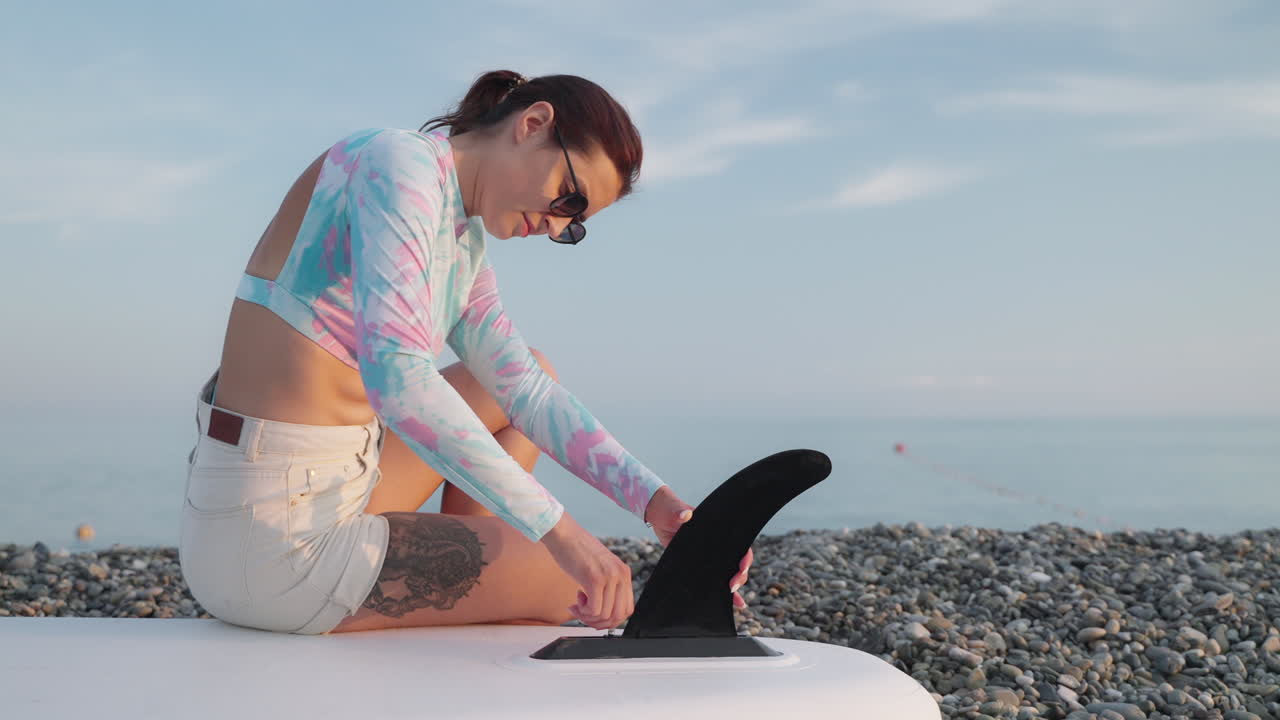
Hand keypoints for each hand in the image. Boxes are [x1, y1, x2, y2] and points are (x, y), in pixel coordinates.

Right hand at [540, 511, 632, 628]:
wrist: (564, 534)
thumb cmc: (577, 551)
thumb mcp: (601, 568)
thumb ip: (608, 585)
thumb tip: (606, 613)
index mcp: (624, 572)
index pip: (628, 609)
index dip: (611, 619)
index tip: (596, 616)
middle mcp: (620, 574)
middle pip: (618, 616)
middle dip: (599, 622)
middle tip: (585, 615)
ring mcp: (609, 577)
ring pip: (605, 615)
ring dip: (587, 617)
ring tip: (577, 605)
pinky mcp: (594, 579)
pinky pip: (594, 610)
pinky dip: (583, 612)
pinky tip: (575, 601)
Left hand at [643, 486, 754, 609]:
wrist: (659, 515)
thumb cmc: (668, 509)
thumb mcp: (674, 511)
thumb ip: (679, 512)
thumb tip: (685, 514)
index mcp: (717, 530)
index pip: (738, 543)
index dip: (745, 556)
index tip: (741, 567)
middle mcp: (717, 543)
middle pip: (737, 560)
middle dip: (740, 575)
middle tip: (732, 586)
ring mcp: (710, 555)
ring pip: (729, 572)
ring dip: (736, 586)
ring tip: (737, 601)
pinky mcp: (700, 564)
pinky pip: (714, 579)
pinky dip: (724, 593)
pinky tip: (734, 604)